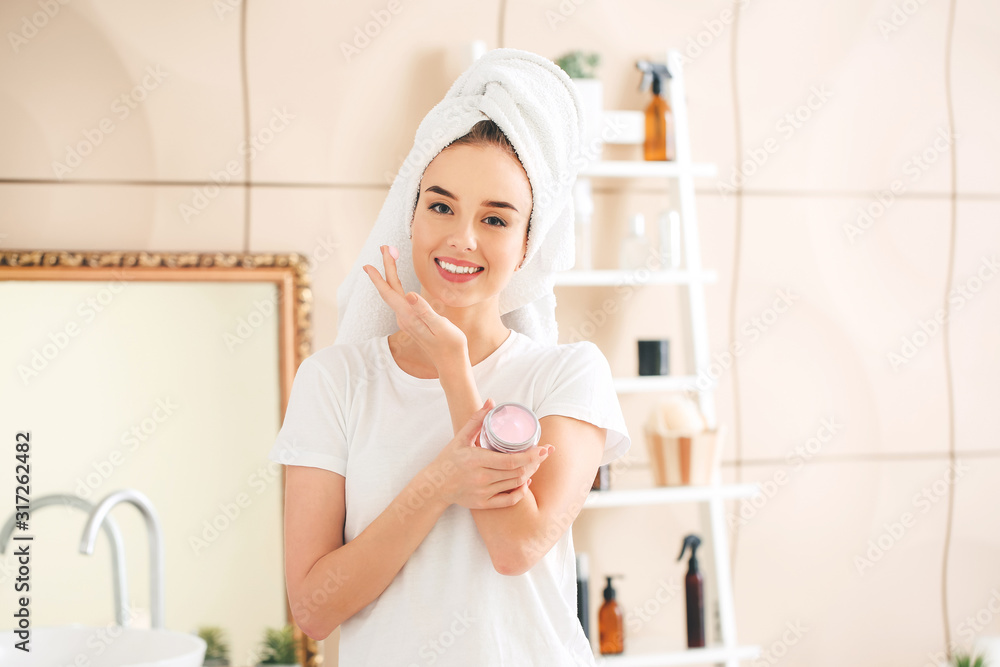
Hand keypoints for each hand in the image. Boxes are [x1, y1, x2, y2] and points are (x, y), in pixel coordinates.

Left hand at [363, 245, 468, 372]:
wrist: (450, 362)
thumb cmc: (450, 344)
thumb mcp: (441, 326)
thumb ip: (425, 310)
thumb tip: (410, 294)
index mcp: (409, 316)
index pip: (390, 293)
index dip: (379, 277)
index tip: (368, 264)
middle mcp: (404, 318)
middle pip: (390, 290)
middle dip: (386, 268)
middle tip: (385, 248)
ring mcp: (407, 320)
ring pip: (394, 294)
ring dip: (390, 275)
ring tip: (390, 258)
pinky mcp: (412, 321)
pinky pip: (400, 300)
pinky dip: (396, 286)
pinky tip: (397, 281)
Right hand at [428, 398, 554, 509]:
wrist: (435, 486)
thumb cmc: (448, 459)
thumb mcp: (460, 437)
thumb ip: (477, 419)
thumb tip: (492, 401)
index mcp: (476, 460)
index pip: (510, 460)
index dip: (530, 455)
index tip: (543, 448)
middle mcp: (481, 478)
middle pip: (517, 472)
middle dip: (535, 463)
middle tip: (544, 453)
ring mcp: (483, 493)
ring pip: (515, 484)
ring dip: (530, 474)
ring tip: (536, 463)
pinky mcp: (484, 504)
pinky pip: (509, 501)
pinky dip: (521, 492)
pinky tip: (526, 482)